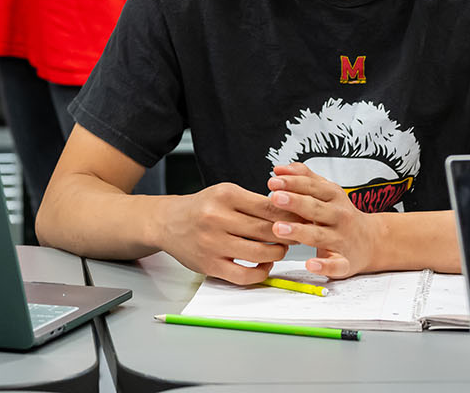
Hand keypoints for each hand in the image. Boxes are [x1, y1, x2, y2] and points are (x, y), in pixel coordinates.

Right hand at [152, 182, 292, 284]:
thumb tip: (291, 215)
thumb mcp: (226, 193)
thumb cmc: (202, 207)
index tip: (302, 219)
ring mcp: (213, 244)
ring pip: (260, 254)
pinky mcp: (210, 265)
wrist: (168, 222)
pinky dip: (261, 272)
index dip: (291, 215)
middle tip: (297, 235)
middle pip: (268, 230)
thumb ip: (255, 203)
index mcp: (225, 195)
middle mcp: (217, 218)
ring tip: (279, 248)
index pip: (269, 207)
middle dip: (288, 235)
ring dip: (277, 253)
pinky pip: (245, 275)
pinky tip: (263, 265)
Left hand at [267, 163, 385, 278]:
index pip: (312, 187)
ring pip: (320, 235)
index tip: (273, 182)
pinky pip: (335, 264)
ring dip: (299, 232)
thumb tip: (279, 169)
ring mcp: (342, 239)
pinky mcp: (345, 261)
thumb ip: (304, 177)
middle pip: (315, 208)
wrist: (371, 241)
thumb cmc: (341, 214)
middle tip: (275, 198)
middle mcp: (339, 216)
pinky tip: (310, 264)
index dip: (293, 183)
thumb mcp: (326, 191)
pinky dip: (324, 266)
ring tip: (279, 228)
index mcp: (334, 197)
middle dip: (295, 202)